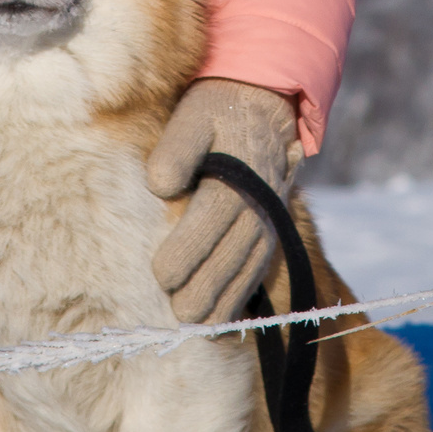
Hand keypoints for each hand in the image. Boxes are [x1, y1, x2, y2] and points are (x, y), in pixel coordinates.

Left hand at [146, 79, 302, 326]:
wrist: (260, 104)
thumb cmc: (214, 112)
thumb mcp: (192, 116)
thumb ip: (176, 149)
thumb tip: (161, 186)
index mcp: (238, 173)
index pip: (213, 218)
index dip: (189, 250)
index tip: (162, 274)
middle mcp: (259, 202)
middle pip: (233, 253)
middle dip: (206, 287)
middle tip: (179, 313)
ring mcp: (269, 219)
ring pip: (250, 268)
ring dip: (226, 301)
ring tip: (198, 327)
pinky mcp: (271, 230)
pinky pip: (260, 270)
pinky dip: (243, 299)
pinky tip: (222, 324)